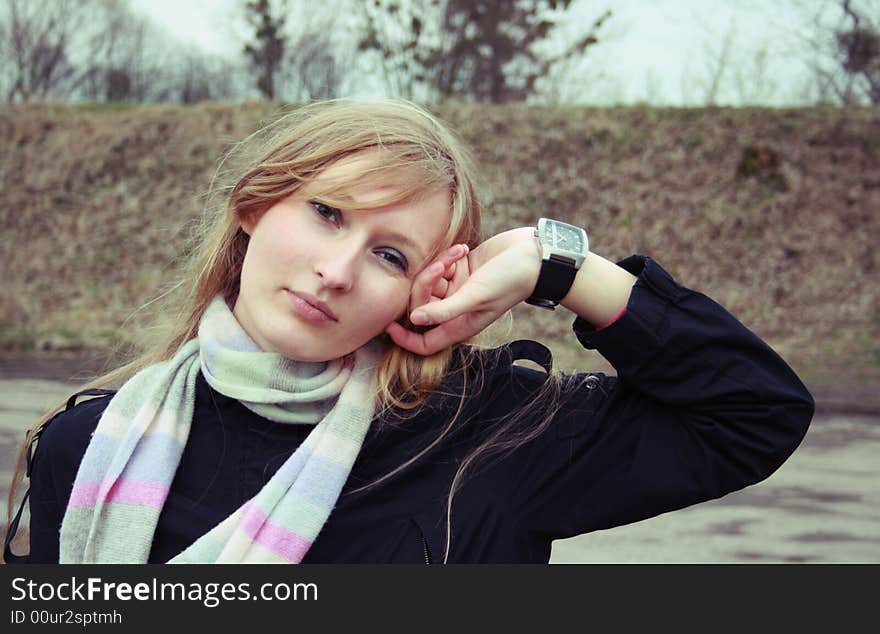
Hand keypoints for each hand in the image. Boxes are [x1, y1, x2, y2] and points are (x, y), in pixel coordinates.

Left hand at [386, 228, 541, 354]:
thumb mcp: (477, 295)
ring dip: (438, 264)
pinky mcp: (460, 271)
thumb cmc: (511, 279)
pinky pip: (439, 266)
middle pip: (422, 306)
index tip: (389, 324)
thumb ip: (446, 310)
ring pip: (429, 283)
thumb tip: (414, 320)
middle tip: (442, 265)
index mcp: (461, 324)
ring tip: (458, 252)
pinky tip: (463, 248)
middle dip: (425, 283)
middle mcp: (456, 310)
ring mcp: (458, 290)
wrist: (533, 254)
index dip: (405, 338)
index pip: (425, 343)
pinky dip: (446, 256)